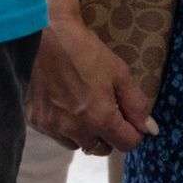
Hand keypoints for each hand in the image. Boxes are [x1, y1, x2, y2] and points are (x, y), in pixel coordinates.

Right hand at [29, 9, 152, 155]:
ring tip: (78, 108)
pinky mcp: (34, 120)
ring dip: (83, 133)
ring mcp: (52, 126)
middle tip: (102, 109)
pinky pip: (56, 134)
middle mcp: (75, 129)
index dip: (132, 131)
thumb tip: (148, 129)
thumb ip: (137, 105)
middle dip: (107, 134)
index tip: (127, 117)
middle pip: (102, 148)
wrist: (39, 34)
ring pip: (77, 144)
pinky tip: (60, 104)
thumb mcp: (119, 72)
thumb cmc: (83, 50)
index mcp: (100, 119)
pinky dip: (62, 125)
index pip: (127, 144)